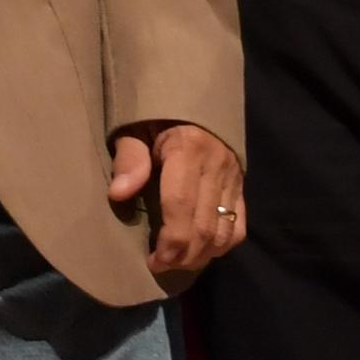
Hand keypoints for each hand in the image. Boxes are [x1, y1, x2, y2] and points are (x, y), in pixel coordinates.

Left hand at [110, 119, 243, 278]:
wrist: (191, 93)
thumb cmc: (154, 112)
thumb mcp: (133, 126)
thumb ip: (129, 158)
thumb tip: (119, 194)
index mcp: (188, 149)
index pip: (182, 206)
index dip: (170, 241)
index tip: (153, 261)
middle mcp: (217, 166)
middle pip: (206, 226)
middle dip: (184, 255)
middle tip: (160, 266)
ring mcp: (234, 177)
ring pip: (226, 231)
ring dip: (203, 255)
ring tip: (178, 263)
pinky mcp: (241, 184)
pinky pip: (239, 224)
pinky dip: (223, 244)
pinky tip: (203, 252)